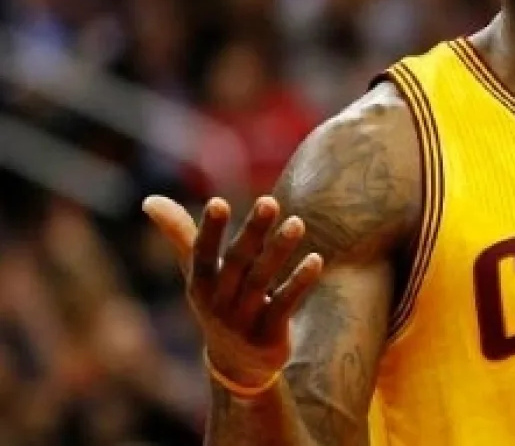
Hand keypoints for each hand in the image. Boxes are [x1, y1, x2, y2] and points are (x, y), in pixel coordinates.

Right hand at [143, 195, 323, 386]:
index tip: (218, 202)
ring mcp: (243, 321)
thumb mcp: (199, 273)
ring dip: (278, 250)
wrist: (237, 364)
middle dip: (252, 232)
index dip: (209, 231)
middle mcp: (218, 303)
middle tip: (270, 201)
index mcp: (199, 285)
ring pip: (261, 281)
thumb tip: (149, 200)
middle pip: (236, 263)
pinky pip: (284, 305)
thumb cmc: (219, 302)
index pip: (201, 255)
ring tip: (297, 222)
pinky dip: (299, 283)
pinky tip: (315, 260)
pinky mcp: (268, 335)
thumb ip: (180, 235)